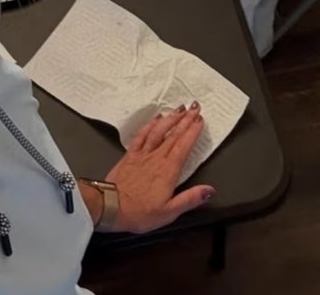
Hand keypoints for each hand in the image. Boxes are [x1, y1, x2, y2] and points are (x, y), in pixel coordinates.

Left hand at [107, 104, 213, 233]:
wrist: (111, 206)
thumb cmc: (139, 212)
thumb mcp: (170, 212)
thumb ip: (190, 199)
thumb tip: (209, 191)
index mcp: (168, 172)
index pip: (184, 146)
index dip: (193, 132)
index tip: (200, 120)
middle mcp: (156, 159)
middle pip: (174, 135)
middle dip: (185, 120)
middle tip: (194, 108)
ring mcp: (142, 155)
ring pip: (158, 131)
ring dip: (170, 119)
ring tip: (179, 109)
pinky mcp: (130, 155)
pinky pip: (141, 135)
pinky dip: (150, 125)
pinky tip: (155, 119)